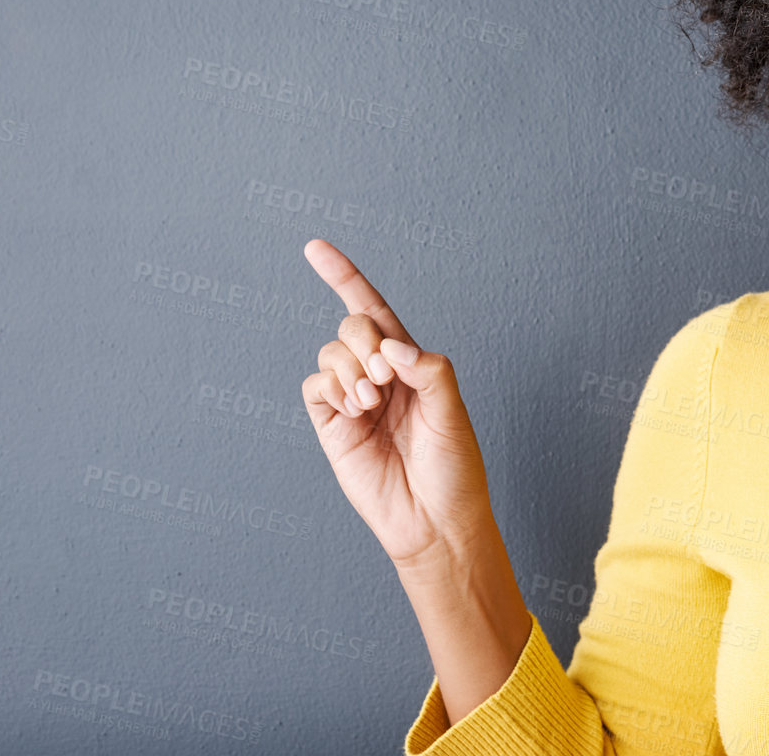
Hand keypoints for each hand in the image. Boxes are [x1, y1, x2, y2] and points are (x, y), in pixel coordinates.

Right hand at [300, 239, 497, 577]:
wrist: (434, 520)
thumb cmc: (453, 468)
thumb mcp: (453, 411)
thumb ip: (427, 369)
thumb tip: (390, 345)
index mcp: (410, 363)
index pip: (374, 310)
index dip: (345, 277)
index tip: (314, 248)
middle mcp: (378, 375)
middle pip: (353, 324)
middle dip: (365, 340)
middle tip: (385, 379)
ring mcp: (352, 398)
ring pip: (332, 351)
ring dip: (351, 367)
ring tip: (371, 402)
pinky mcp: (331, 425)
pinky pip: (316, 384)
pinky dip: (333, 386)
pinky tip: (354, 410)